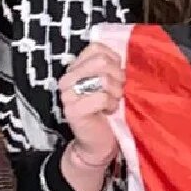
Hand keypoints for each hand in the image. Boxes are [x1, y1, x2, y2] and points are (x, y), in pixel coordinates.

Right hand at [56, 42, 122, 190]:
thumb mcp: (111, 82)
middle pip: (101, 61)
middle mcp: (67, 78)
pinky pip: (101, 97)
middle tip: (117, 91)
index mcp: (75, 68)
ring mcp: (67, 95)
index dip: (114, 61)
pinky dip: (111, 104)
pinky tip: (108, 111)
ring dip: (115, 92)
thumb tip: (123, 51)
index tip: (116, 77)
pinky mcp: (72, 110)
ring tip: (112, 102)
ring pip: (102, 78)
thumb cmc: (108, 109)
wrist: (100, 142)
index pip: (96, 48)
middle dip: (117, 76)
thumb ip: (111, 65)